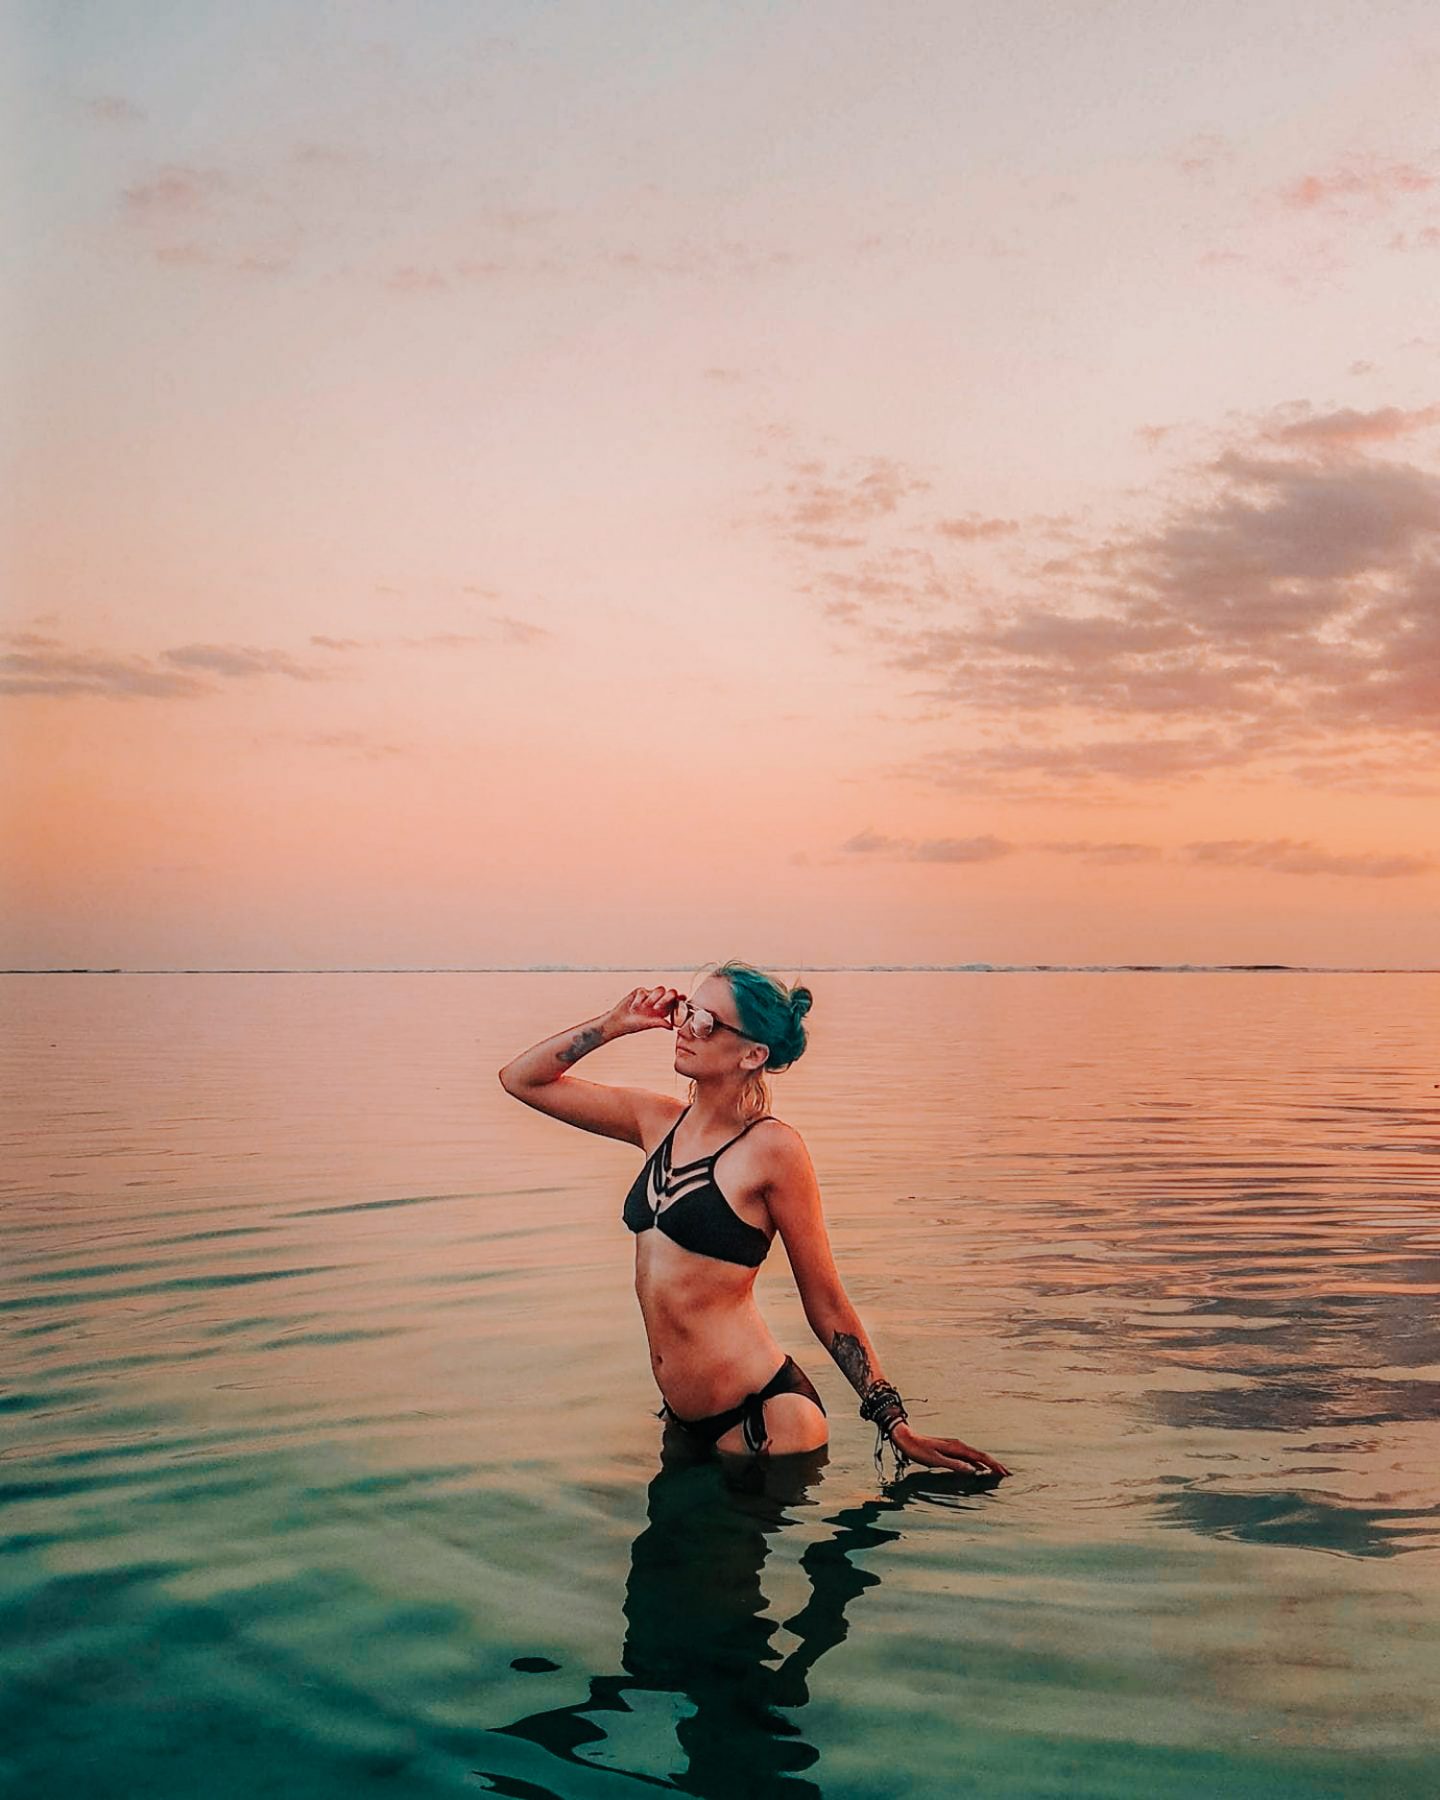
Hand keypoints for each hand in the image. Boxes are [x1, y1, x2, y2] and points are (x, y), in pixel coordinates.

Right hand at [607, 986, 682, 1036]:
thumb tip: (672, 1027)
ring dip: (652, 999)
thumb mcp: (649, 1024)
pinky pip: (644, 991)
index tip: (682, 999)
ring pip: (659, 990)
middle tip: (658, 1007)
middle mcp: (660, 1001)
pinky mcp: (641, 991)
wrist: (619, 1021)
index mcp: (665, 1010)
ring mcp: (651, 995)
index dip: (681, 999)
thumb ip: (661, 1023)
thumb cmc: (635, 1025)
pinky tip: (633, 1007)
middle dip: (667, 998)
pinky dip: (639, 1000)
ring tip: (643, 1008)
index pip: (676, 1001)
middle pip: (671, 992)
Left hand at [889, 1422, 1009, 1478]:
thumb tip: (973, 1470)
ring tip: (997, 1472)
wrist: (906, 1438)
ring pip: (975, 1456)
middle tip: (1007, 1474)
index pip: (980, 1456)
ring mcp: (955, 1447)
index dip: (993, 1464)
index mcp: (957, 1447)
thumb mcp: (936, 1460)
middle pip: (981, 1455)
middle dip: (994, 1464)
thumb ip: (955, 1465)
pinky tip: (978, 1468)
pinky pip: (968, 1457)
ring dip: (987, 1463)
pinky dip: (977, 1463)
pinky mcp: (950, 1450)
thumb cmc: (919, 1450)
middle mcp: (958, 1445)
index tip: (1004, 1472)